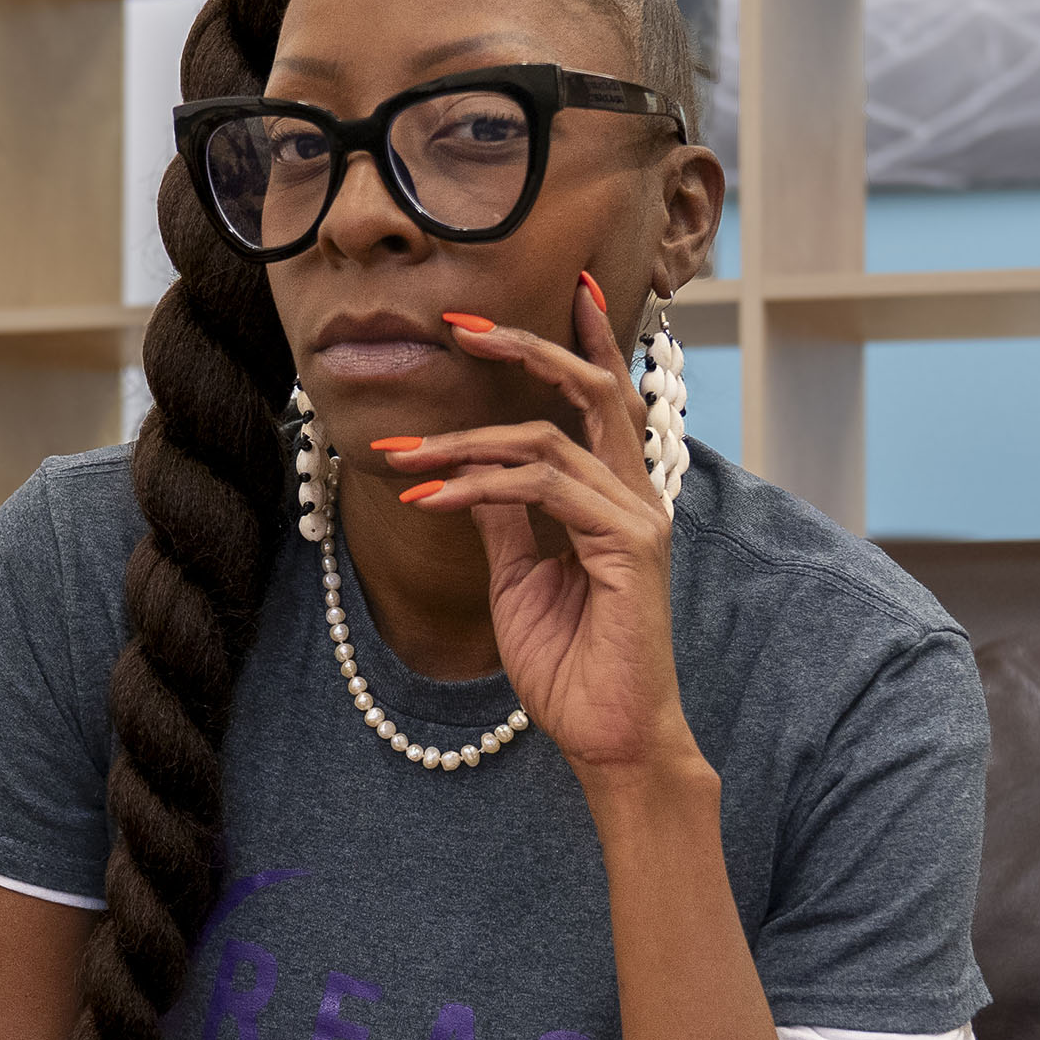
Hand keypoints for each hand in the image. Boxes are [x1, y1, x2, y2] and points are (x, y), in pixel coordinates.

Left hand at [375, 275, 699, 777]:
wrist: (607, 737)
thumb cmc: (570, 665)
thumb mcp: (518, 578)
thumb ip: (505, 517)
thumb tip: (470, 469)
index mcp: (614, 498)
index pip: (600, 400)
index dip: (575, 341)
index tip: (537, 302)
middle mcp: (635, 497)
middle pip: (593, 389)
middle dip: (527, 348)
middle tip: (460, 325)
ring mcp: (638, 518)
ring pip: (546, 439)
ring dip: (461, 443)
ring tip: (402, 458)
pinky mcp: (630, 545)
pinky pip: (543, 488)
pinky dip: (478, 485)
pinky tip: (431, 498)